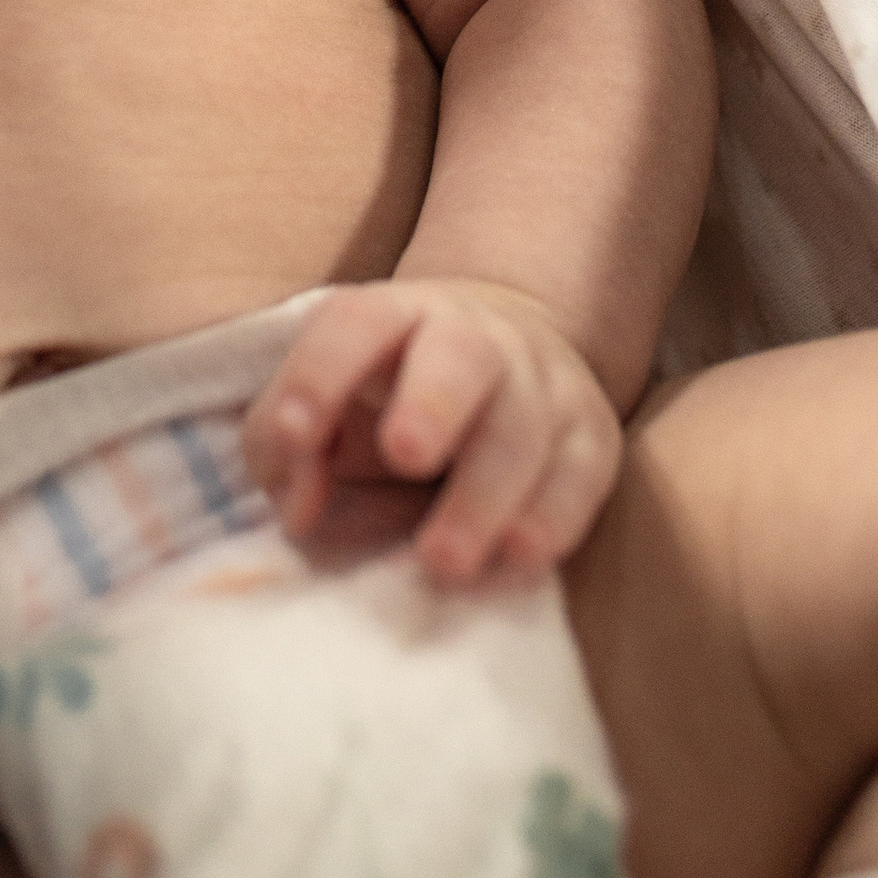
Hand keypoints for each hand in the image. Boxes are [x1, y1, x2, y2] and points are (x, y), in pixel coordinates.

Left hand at [243, 277, 621, 589]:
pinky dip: (554, 517)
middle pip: (461, 355)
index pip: (356, 323)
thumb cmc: (386, 395)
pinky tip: (518, 557)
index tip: (295, 432)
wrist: (504, 354)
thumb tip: (301, 511)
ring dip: (485, 495)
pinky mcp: (592, 435)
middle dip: (433, 403)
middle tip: (405, 456)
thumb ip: (286, 446)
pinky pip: (583, 473)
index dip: (321, 372)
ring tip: (445, 561)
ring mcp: (542, 381)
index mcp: (395, 316)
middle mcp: (474, 336)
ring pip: (525, 426)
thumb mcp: (326, 402)